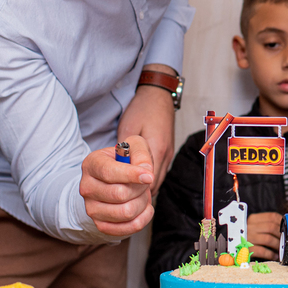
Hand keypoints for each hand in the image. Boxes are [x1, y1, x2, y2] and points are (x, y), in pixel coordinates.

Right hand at [80, 133, 155, 235]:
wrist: (113, 181)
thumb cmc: (125, 161)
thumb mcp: (134, 148)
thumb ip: (141, 154)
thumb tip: (146, 172)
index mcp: (92, 164)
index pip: (109, 172)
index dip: (131, 175)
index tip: (149, 176)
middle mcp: (86, 187)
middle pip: (120, 194)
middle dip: (141, 189)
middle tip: (144, 183)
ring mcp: (91, 208)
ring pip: (126, 212)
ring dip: (142, 203)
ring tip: (141, 194)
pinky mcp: (101, 225)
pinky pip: (128, 228)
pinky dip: (143, 219)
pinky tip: (144, 208)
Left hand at [117, 64, 177, 189]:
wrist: (159, 94)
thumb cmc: (142, 108)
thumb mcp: (128, 128)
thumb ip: (125, 152)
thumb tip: (119, 170)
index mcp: (156, 149)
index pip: (148, 181)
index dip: (134, 189)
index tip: (121, 191)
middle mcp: (165, 155)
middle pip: (153, 185)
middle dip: (138, 192)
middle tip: (121, 193)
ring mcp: (168, 155)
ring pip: (156, 181)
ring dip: (143, 187)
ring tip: (126, 188)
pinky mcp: (167, 153)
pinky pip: (158, 174)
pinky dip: (147, 180)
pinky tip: (135, 178)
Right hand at [246, 212, 283, 259]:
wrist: (231, 245)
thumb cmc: (246, 237)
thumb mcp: (254, 227)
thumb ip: (267, 225)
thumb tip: (284, 228)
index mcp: (253, 219)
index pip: (272, 216)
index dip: (282, 222)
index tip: (287, 228)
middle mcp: (249, 227)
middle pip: (271, 227)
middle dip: (281, 235)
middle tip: (286, 240)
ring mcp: (247, 238)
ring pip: (268, 239)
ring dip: (278, 245)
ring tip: (281, 249)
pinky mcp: (246, 249)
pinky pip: (262, 251)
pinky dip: (271, 254)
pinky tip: (274, 256)